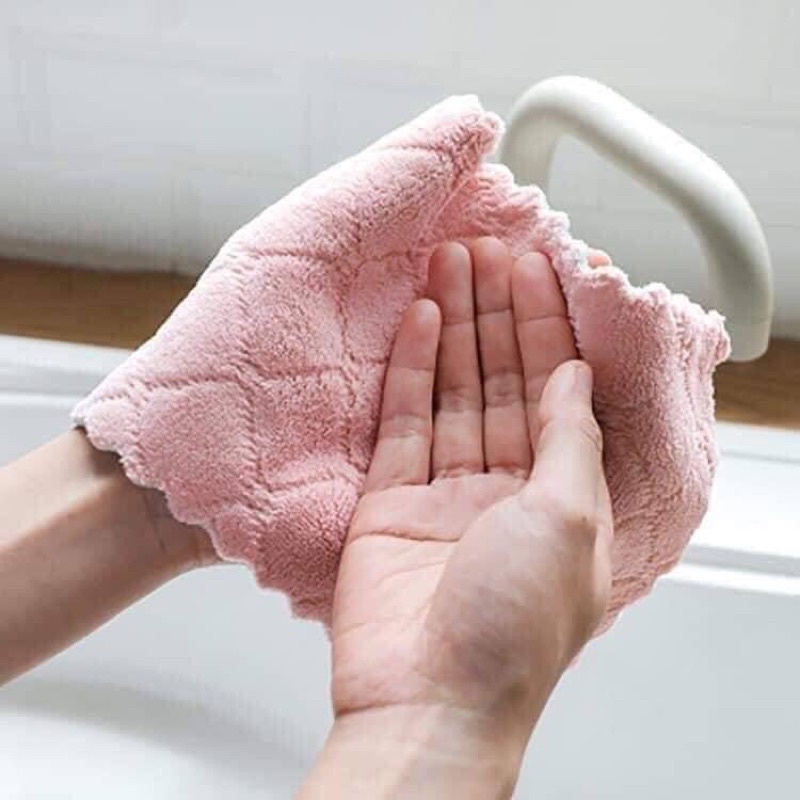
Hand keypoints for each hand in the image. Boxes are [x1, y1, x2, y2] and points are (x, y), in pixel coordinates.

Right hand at [300, 239, 612, 796]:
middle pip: (500, 383)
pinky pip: (402, 424)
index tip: (536, 270)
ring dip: (453, 329)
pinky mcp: (389, 503)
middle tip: (484, 251)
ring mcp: (443, 495)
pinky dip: (412, 372)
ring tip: (448, 266)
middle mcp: (502, 492)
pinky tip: (420, 323)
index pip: (553, 393)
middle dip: (494, 316)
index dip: (545, 329)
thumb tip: (574, 377)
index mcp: (557, 499)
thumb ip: (569, 440)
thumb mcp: (567, 519)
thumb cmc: (512, 631)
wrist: (428, 701)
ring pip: (452, 393)